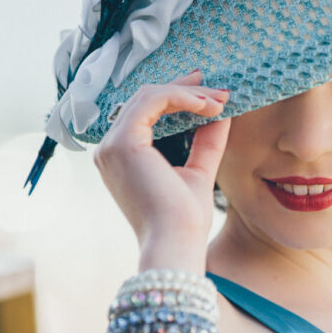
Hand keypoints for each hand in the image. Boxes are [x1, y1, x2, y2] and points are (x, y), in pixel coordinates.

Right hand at [92, 70, 230, 248]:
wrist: (176, 244)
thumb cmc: (185, 220)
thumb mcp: (199, 171)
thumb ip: (206, 141)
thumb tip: (221, 111)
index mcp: (123, 157)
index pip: (147, 112)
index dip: (180, 97)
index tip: (212, 96)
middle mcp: (110, 149)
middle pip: (146, 99)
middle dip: (186, 89)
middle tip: (218, 88)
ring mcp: (112, 145)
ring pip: (149, 95)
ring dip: (189, 93)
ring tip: (219, 101)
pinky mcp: (122, 143)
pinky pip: (152, 101)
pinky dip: (182, 97)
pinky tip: (207, 106)